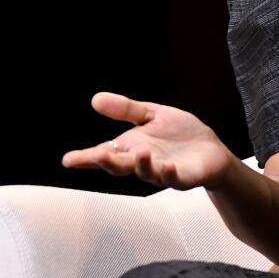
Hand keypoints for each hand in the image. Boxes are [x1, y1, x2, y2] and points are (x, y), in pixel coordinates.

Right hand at [61, 92, 234, 190]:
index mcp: (132, 148)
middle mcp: (143, 163)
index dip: (86, 158)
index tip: (67, 160)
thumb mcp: (152, 115)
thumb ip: (127, 110)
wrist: (210, 149)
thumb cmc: (179, 134)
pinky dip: (168, 173)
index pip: (105, 153)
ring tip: (140, 151)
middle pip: (120, 166)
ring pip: (147, 173)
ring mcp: (162, 172)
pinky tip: (166, 166)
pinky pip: (173, 178)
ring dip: (141, 164)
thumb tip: (95, 98)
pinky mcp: (182, 178)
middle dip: (108, 163)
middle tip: (97, 156)